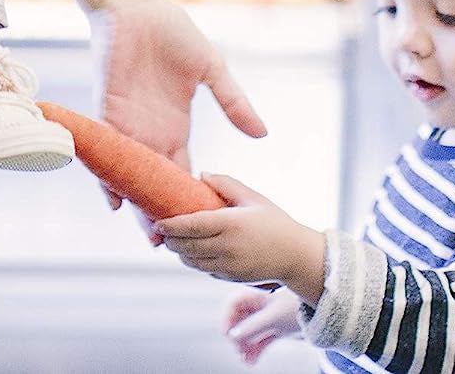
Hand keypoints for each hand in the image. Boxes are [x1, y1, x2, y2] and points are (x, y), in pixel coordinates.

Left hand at [90, 0, 266, 235]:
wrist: (138, 9)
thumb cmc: (174, 33)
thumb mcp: (211, 69)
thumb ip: (232, 102)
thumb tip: (262, 133)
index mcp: (176, 128)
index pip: (185, 173)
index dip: (193, 199)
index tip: (206, 231)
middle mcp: (152, 134)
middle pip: (158, 183)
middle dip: (166, 212)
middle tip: (176, 248)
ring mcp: (129, 125)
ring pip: (133, 175)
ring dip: (140, 203)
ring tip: (153, 236)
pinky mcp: (109, 112)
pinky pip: (108, 150)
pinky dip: (110, 174)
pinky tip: (116, 199)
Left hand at [157, 176, 324, 302]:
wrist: (297, 256)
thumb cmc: (274, 222)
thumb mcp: (252, 197)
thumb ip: (226, 184)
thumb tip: (201, 175)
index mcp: (231, 224)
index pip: (192, 226)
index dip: (171, 225)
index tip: (158, 221)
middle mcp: (228, 248)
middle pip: (188, 246)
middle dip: (170, 239)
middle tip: (161, 229)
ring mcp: (230, 266)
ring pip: (193, 262)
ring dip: (180, 252)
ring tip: (174, 240)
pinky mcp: (232, 278)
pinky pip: (205, 270)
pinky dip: (195, 261)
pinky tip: (193, 250)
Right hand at [226, 288, 302, 364]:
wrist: (322, 312)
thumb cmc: (298, 306)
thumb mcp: (273, 317)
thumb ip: (253, 326)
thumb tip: (234, 335)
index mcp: (258, 296)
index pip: (235, 304)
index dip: (228, 317)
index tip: (227, 333)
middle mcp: (261, 307)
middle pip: (240, 320)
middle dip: (237, 336)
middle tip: (238, 349)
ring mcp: (269, 319)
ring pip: (250, 333)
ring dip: (245, 346)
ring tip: (245, 359)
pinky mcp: (276, 330)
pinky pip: (260, 341)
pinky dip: (255, 350)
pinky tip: (251, 360)